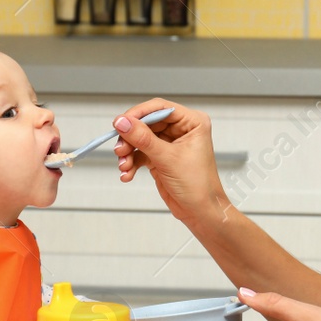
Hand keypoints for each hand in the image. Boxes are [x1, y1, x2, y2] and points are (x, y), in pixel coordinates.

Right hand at [111, 100, 230, 226]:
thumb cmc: (197, 185)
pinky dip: (131, 163)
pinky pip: (140, 153)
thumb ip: (143, 139)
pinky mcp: (161, 157)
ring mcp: (170, 143)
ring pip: (140, 139)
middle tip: (120, 149)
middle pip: (146, 123)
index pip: (160, 108)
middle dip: (130, 137)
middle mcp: (181, 129)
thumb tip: (123, 122)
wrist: (200, 212)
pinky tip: (127, 174)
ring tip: (124, 166)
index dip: (138, 114)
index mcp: (192, 122)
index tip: (121, 123)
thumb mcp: (167, 158)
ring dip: (128, 152)